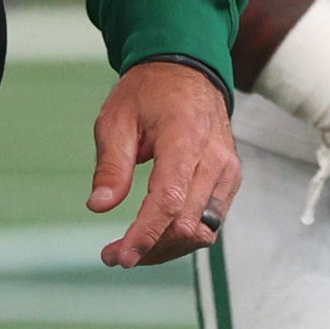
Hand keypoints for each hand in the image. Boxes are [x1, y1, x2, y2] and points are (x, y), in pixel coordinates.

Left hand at [88, 59, 239, 266]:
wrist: (187, 72)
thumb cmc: (150, 92)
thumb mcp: (116, 119)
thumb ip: (111, 165)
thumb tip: (99, 205)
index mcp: (185, 139)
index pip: (170, 201)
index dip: (146, 234)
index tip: (121, 257)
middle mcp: (215, 158)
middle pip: (188, 224)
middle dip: (150, 248)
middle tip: (113, 255)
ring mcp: (228, 171)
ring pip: (204, 230)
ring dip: (167, 248)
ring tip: (131, 249)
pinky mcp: (230, 180)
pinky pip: (211, 221)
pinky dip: (183, 235)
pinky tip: (156, 236)